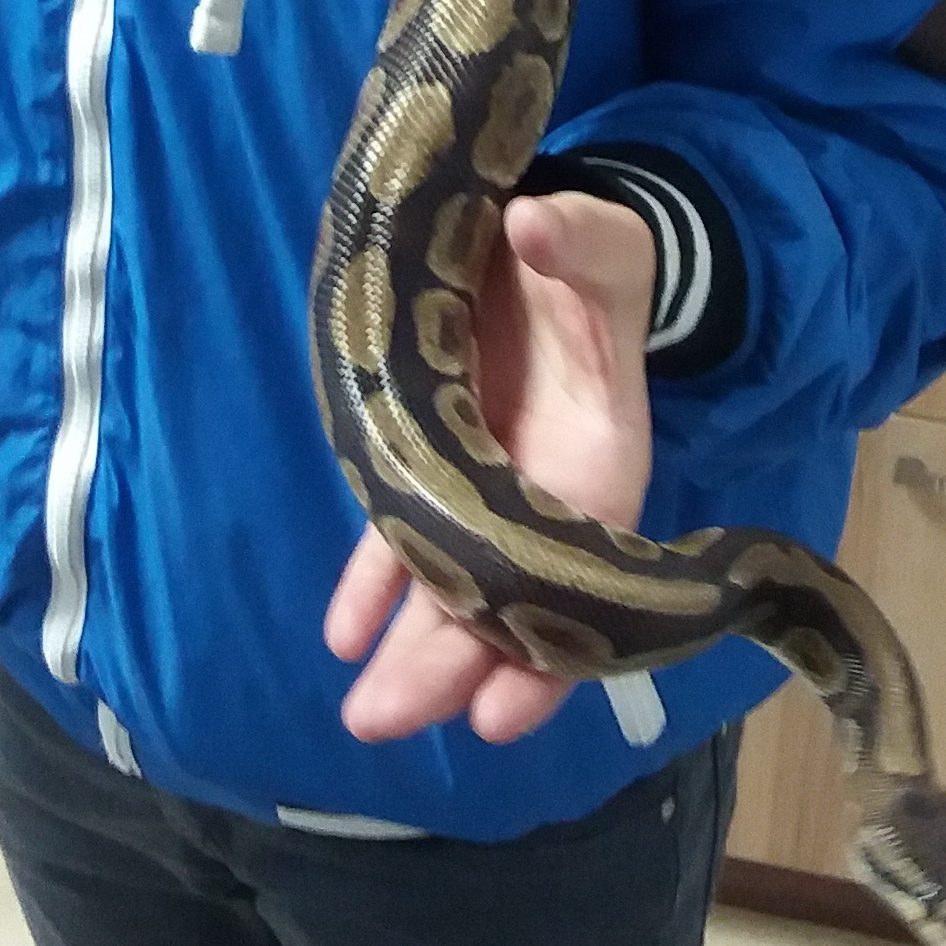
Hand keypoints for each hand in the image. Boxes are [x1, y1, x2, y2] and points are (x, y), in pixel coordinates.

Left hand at [324, 186, 656, 747]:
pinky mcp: (432, 464)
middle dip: (452, 665)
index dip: (545, 642)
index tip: (500, 710)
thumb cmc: (585, 256)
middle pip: (504, 595)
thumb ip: (580, 239)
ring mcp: (486, 484)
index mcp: (601, 452)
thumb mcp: (604, 240)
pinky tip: (342, 634)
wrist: (538, 241)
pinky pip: (403, 537)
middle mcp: (547, 491)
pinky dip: (375, 585)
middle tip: (387, 721)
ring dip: (411, 651)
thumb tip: (538, 224)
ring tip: (365, 715)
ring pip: (450, 582)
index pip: (578, 567)